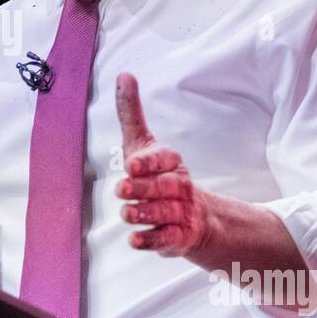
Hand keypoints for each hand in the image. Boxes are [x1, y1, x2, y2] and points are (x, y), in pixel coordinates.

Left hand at [115, 72, 210, 257]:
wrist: (192, 216)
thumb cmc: (158, 174)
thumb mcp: (142, 142)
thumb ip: (131, 113)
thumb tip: (123, 75)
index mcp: (171, 163)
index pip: (165, 159)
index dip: (150, 162)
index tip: (132, 164)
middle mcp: (178, 187)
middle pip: (165, 187)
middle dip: (144, 188)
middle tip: (124, 188)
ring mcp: (180, 213)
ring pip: (165, 213)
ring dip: (145, 213)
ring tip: (127, 213)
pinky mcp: (177, 237)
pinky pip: (167, 240)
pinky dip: (151, 241)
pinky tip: (135, 240)